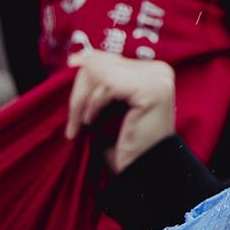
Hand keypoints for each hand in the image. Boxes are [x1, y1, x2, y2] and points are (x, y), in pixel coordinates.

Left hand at [65, 50, 176, 173]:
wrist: (145, 171)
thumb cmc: (128, 144)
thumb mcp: (112, 106)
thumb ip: (101, 82)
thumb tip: (77, 58)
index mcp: (153, 72)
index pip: (109, 59)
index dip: (85, 74)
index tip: (70, 78)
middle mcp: (159, 70)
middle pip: (102, 63)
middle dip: (80, 92)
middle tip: (74, 122)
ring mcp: (158, 78)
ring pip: (101, 72)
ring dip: (83, 100)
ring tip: (83, 123)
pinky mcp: (151, 89)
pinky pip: (107, 86)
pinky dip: (94, 105)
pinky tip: (94, 122)